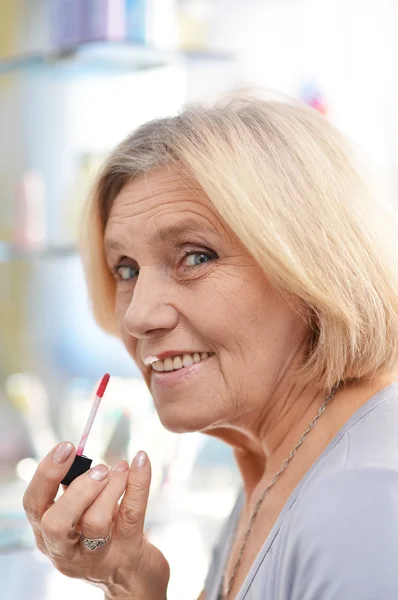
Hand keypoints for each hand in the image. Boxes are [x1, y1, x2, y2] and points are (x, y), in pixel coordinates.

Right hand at [23, 442, 169, 599]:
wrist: (132, 577)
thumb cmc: (102, 535)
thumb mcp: (78, 517)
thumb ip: (74, 490)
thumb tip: (80, 455)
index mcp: (48, 535)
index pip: (34, 504)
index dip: (47, 473)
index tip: (67, 447)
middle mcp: (66, 550)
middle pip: (57, 524)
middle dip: (78, 490)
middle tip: (99, 469)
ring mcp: (97, 556)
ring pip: (96, 523)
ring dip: (111, 488)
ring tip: (121, 468)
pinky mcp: (128, 553)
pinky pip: (132, 515)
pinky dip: (138, 483)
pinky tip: (142, 460)